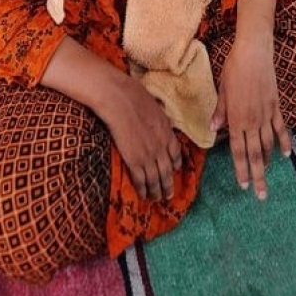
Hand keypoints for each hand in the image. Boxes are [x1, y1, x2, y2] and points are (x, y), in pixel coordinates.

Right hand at [103, 75, 183, 200]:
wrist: (119, 99)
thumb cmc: (133, 96)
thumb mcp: (154, 106)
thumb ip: (158, 119)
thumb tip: (157, 120)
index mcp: (166, 131)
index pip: (175, 152)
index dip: (176, 164)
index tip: (175, 170)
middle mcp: (161, 146)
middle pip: (167, 170)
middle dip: (168, 184)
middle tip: (169, 195)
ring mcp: (148, 155)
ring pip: (156, 179)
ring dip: (157, 191)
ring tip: (157, 199)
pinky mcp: (134, 160)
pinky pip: (141, 180)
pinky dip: (143, 189)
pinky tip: (142, 195)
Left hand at [210, 35, 289, 200]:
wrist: (254, 52)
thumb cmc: (234, 69)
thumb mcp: (222, 90)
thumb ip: (220, 112)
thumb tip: (212, 129)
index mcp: (236, 118)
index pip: (238, 150)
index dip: (241, 169)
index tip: (243, 186)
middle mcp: (252, 121)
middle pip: (256, 154)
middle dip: (258, 176)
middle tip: (261, 196)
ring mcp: (266, 115)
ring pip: (268, 145)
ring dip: (268, 162)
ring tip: (267, 176)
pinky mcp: (276, 107)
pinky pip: (281, 129)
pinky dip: (284, 143)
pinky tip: (286, 155)